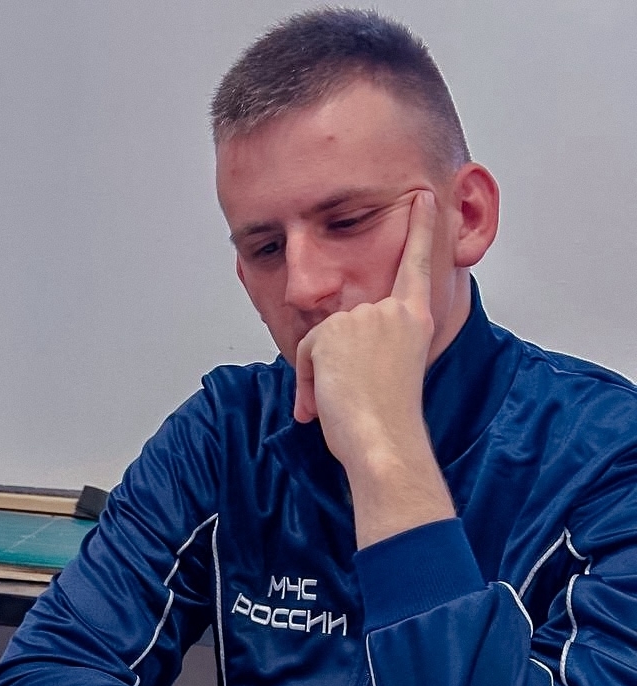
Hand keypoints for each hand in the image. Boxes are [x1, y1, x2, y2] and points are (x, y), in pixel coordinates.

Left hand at [292, 191, 453, 546]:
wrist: (383, 441)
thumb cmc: (389, 422)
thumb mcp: (392, 373)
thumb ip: (373, 346)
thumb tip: (335, 350)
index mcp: (415, 320)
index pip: (417, 265)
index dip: (421, 229)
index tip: (425, 198)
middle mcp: (392, 312)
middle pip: (345, 323)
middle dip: (336, 363)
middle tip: (355, 398)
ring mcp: (363, 317)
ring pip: (323, 340)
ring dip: (322, 377)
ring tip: (345, 402)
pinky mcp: (334, 329)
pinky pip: (307, 353)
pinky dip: (309, 382)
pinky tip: (327, 400)